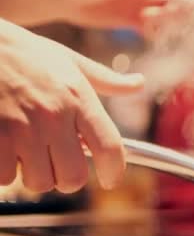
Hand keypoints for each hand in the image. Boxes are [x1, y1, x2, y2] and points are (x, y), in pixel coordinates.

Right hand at [0, 19, 143, 191]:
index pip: (109, 148)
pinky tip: (4, 150)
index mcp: (78, 97)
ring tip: (27, 152)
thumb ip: (106, 79)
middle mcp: (54, 115)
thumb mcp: (68, 60)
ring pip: (39, 182)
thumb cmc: (22, 53)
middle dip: (66, 177)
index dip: (114, 172)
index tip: (111, 179)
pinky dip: (4, 171)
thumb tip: (138, 84)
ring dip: (34, 175)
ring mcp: (21, 127)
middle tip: (56, 162)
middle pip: (73, 177)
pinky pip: (5, 177)